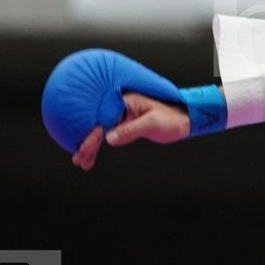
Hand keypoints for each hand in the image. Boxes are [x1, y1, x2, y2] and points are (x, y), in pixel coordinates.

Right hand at [72, 92, 189, 169]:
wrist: (185, 121)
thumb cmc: (172, 118)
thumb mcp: (152, 124)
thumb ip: (131, 130)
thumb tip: (109, 138)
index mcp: (124, 102)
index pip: (102, 118)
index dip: (92, 134)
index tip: (84, 148)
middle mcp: (120, 108)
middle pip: (97, 125)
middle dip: (86, 142)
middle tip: (78, 158)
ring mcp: (121, 117)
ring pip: (100, 132)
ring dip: (90, 147)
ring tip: (81, 162)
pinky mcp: (125, 126)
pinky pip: (108, 136)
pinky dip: (99, 146)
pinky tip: (91, 158)